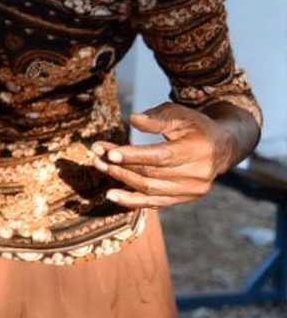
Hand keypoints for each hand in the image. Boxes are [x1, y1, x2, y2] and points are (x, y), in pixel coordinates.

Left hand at [91, 103, 235, 208]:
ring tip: (99, 167)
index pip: (161, 156)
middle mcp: (197, 174)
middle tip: (96, 155)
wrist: (221, 147)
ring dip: (121, 180)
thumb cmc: (195, 126)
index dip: (133, 156)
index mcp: (197, 150)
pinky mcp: (185, 198)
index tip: (109, 153)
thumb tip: (133, 120)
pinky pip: (156, 203)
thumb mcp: (179, 114)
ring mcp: (192, 190)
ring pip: (150, 189)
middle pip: (151, 173)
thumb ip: (157, 118)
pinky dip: (133, 200)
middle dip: (120, 165)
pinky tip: (112, 195)